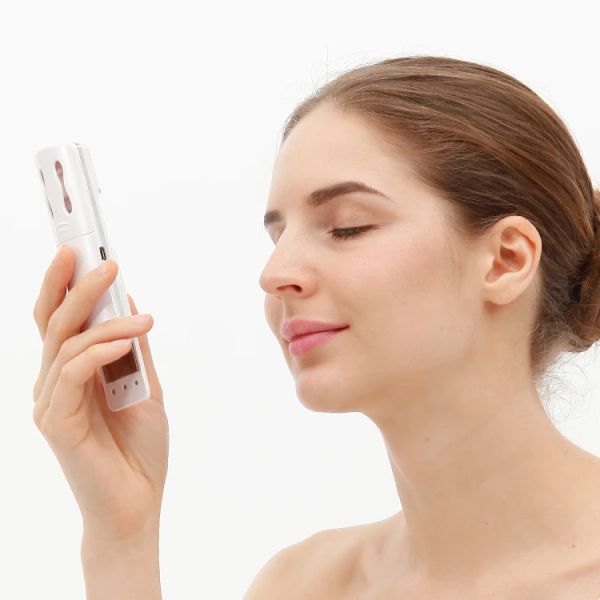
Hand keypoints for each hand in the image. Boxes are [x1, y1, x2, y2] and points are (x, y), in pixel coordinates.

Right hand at [32, 245, 168, 541]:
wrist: (137, 503)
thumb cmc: (139, 447)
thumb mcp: (144, 385)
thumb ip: (132, 347)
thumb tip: (129, 302)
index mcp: (72, 372)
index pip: (60, 318)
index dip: (63, 282)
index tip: (77, 247)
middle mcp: (53, 382)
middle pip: (54, 321)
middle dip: (75, 284)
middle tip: (103, 259)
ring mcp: (50, 401)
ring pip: (67, 341)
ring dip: (105, 319)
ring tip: (141, 315)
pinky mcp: (55, 422)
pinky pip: (73, 372)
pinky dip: (100, 350)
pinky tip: (129, 340)